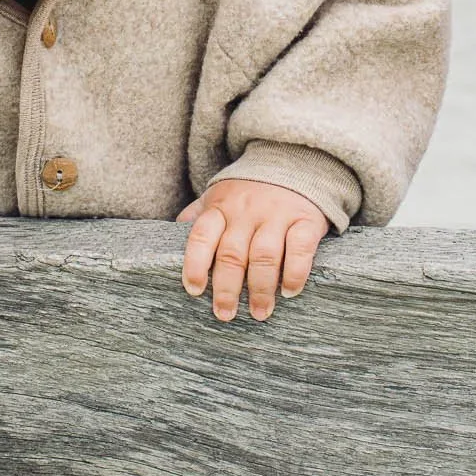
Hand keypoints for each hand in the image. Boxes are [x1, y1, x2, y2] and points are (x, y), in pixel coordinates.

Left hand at [178, 178, 328, 321]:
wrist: (295, 162)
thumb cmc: (250, 191)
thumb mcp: (219, 196)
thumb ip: (198, 216)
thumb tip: (170, 239)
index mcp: (221, 207)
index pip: (201, 236)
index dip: (195, 264)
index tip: (194, 291)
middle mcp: (247, 210)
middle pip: (232, 254)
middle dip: (227, 289)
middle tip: (225, 314)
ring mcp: (277, 214)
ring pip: (264, 255)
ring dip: (260, 288)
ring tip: (259, 312)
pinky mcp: (306, 219)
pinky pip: (299, 248)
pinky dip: (294, 273)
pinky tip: (289, 291)